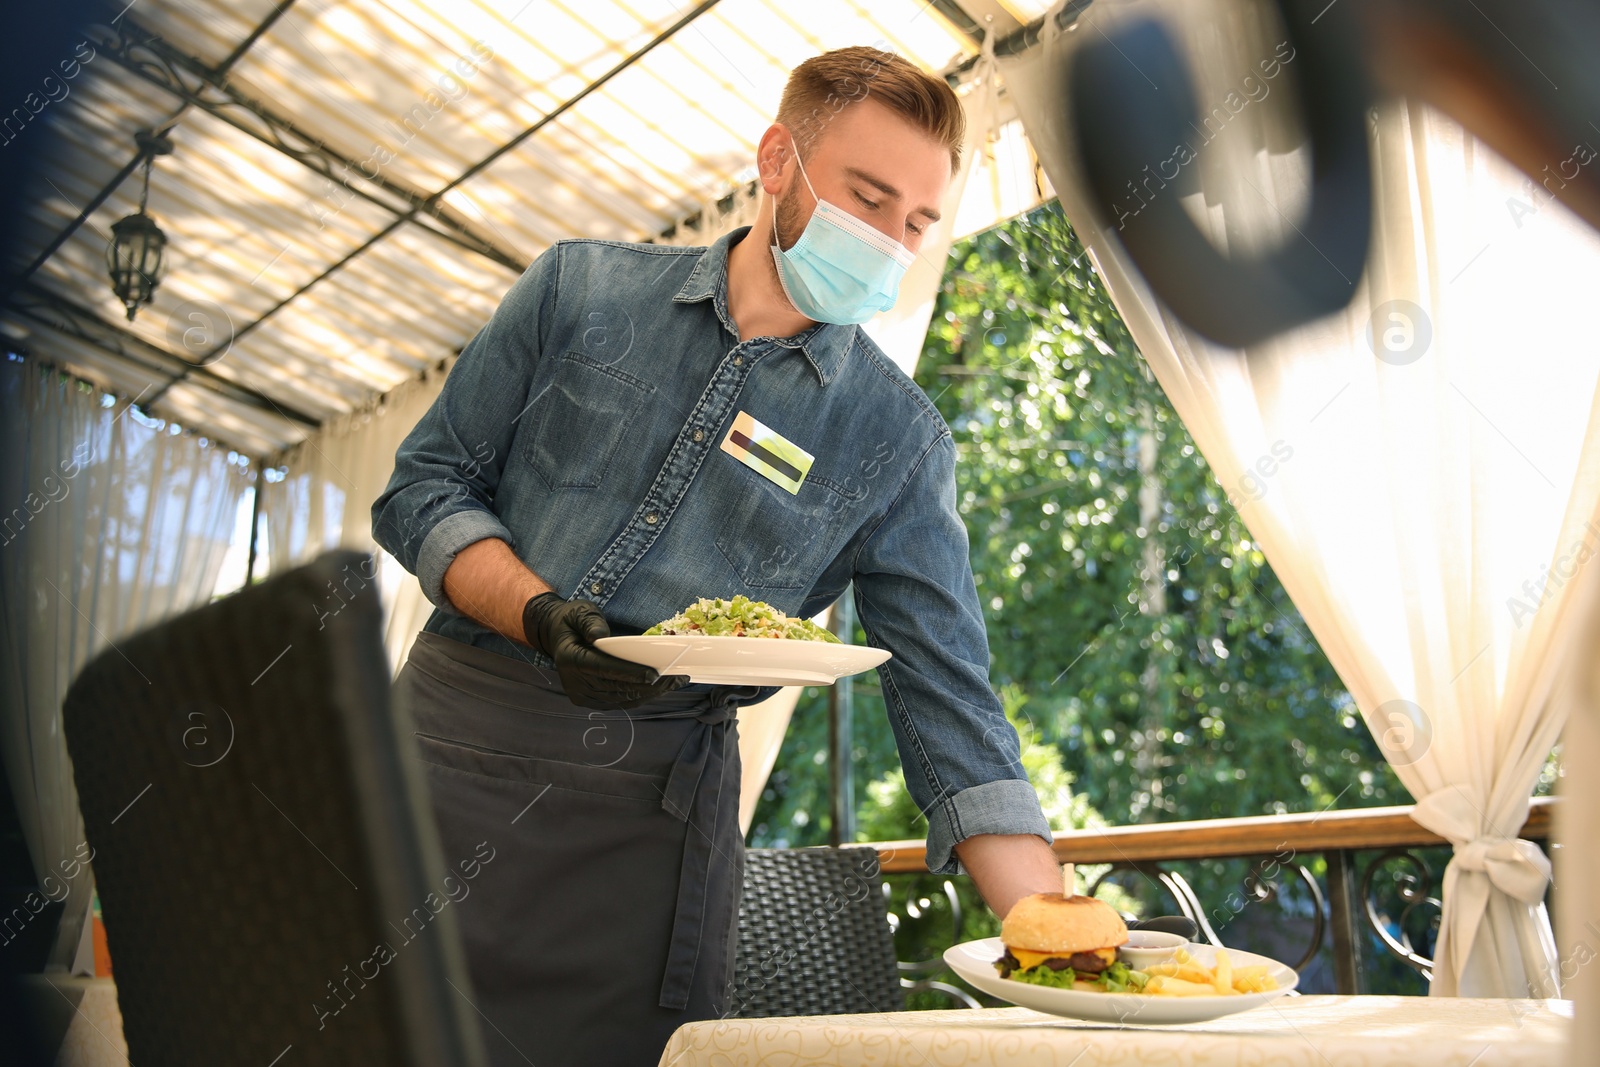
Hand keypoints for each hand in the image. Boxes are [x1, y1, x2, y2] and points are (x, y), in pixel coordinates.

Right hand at [521, 592, 688, 708]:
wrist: (554, 636)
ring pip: (621, 698)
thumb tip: (600, 636)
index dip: (630, 673)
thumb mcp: (580, 612)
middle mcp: (574, 682)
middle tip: (678, 678)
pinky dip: (640, 696)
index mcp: (571, 659)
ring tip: (674, 683)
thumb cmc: (572, 621)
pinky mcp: (588, 701)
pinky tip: (659, 689)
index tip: (655, 675)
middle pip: (617, 687)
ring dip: (650, 693)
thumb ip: (590, 622)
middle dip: (650, 685)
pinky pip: (618, 702)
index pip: (604, 669)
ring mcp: (581, 695)